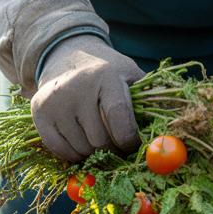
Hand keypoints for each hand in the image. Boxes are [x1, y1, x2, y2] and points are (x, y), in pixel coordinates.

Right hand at [32, 35, 143, 162]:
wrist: (68, 57)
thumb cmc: (109, 75)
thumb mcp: (132, 77)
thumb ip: (152, 101)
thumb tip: (172, 134)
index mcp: (107, 76)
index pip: (119, 119)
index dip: (129, 142)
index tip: (133, 147)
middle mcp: (77, 86)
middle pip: (99, 141)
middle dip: (113, 151)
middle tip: (117, 147)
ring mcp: (55, 100)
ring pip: (81, 150)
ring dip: (93, 154)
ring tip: (98, 140)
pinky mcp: (39, 112)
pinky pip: (60, 151)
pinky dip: (74, 155)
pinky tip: (81, 142)